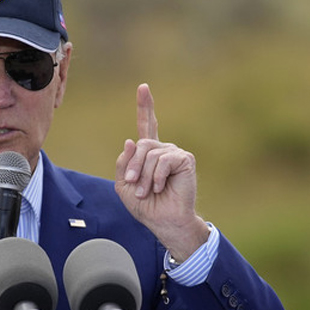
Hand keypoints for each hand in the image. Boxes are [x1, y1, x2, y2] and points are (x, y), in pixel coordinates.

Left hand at [115, 83, 209, 260]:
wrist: (165, 222)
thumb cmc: (147, 206)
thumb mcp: (124, 186)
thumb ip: (124, 163)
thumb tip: (131, 141)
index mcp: (149, 154)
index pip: (146, 125)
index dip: (145, 107)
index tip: (143, 88)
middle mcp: (163, 150)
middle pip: (141, 144)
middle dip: (134, 167)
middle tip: (135, 186)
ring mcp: (175, 153)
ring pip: (150, 153)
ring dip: (145, 177)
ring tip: (148, 191)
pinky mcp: (185, 160)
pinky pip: (163, 161)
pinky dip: (158, 177)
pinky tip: (162, 188)